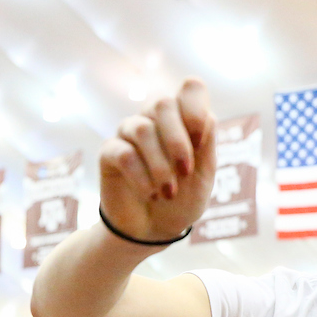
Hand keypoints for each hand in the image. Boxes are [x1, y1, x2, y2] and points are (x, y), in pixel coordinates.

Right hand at [99, 78, 217, 242]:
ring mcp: (130, 133)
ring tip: (169, 192)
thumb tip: (207, 117)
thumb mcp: (204, 175)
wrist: (155, 229)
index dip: (196, 107)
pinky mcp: (110, 152)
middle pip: (162, 103)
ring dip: (160, 165)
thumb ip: (206, 145)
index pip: (191, 88)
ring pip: (142, 129)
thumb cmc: (184, 198)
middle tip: (186, 171)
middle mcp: (155, 119)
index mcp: (184, 119)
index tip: (200, 140)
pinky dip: (142, 178)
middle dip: (178, 141)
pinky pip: (124, 154)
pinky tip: (151, 194)